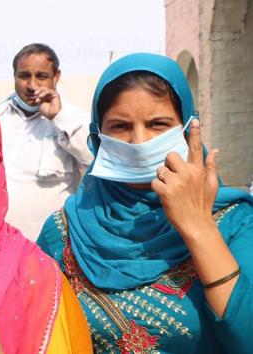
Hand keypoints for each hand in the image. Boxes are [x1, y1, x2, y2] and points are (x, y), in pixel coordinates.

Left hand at [34, 87, 61, 118]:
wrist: (52, 115)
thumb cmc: (47, 111)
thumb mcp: (39, 103)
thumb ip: (38, 98)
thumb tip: (35, 93)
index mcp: (44, 96)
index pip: (40, 91)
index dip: (36, 91)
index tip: (32, 93)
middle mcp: (48, 94)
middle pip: (42, 89)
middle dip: (38, 90)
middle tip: (35, 93)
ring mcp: (52, 94)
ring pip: (45, 89)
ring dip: (40, 92)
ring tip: (38, 97)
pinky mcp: (55, 94)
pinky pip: (49, 91)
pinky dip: (44, 92)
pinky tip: (41, 96)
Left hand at [151, 119, 218, 237]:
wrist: (196, 223)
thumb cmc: (202, 203)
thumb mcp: (211, 184)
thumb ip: (211, 166)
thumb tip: (215, 150)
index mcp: (199, 170)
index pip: (196, 147)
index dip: (195, 133)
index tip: (195, 120)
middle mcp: (188, 173)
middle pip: (169, 156)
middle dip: (168, 166)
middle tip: (174, 179)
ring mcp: (176, 181)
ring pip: (160, 170)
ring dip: (162, 179)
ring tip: (171, 190)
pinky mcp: (165, 190)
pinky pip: (153, 182)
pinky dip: (156, 189)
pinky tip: (166, 197)